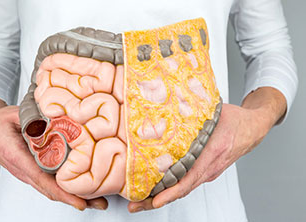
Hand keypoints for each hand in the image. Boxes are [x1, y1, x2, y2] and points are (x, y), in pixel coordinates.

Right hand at [0, 94, 107, 210]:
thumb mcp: (14, 115)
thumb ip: (34, 118)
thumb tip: (58, 118)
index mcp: (17, 157)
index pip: (42, 179)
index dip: (63, 192)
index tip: (80, 201)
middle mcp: (23, 170)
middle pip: (51, 190)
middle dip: (76, 199)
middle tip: (100, 203)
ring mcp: (28, 174)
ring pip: (52, 189)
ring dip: (74, 195)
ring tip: (98, 199)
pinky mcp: (33, 172)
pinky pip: (51, 183)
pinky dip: (67, 188)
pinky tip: (83, 188)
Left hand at [128, 101, 277, 212]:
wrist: (254, 128)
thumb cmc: (236, 120)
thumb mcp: (215, 112)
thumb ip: (193, 112)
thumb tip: (167, 106)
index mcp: (212, 153)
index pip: (190, 177)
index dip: (171, 191)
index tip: (155, 200)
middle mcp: (210, 168)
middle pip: (182, 189)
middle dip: (156, 200)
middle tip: (135, 205)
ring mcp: (209, 172)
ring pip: (183, 188)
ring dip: (161, 196)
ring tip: (139, 201)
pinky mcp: (206, 171)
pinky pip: (187, 182)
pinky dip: (171, 189)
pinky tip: (155, 189)